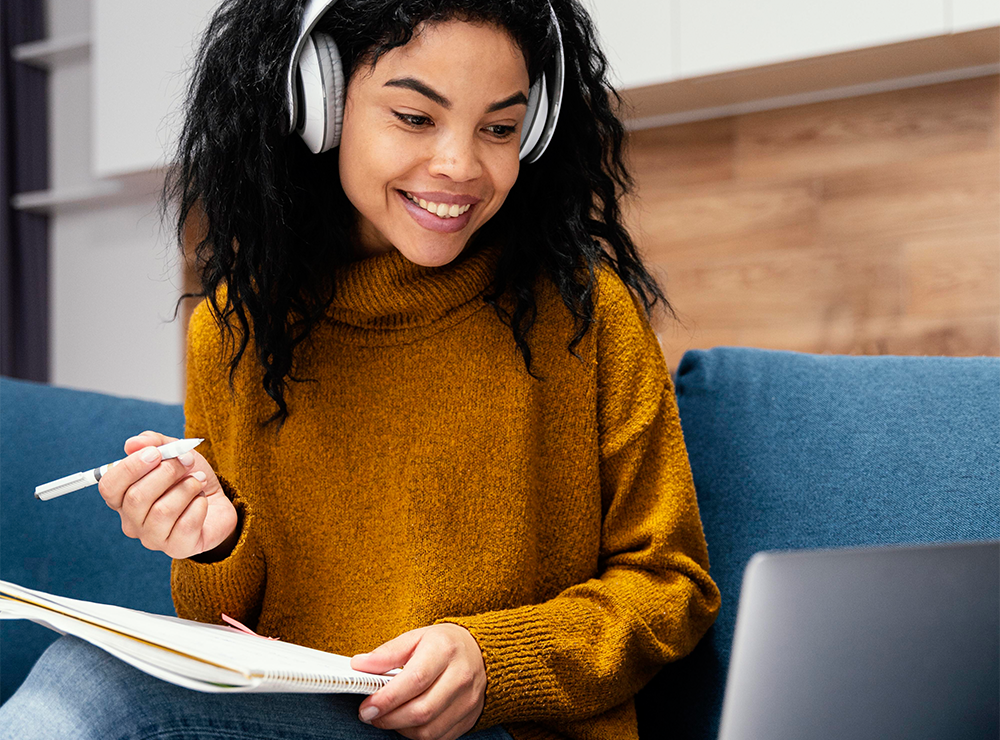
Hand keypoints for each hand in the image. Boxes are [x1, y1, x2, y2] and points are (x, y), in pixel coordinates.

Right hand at [97, 430, 237, 559]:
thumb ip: (154, 443)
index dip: (130, 467)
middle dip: (167, 472)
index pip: (109, 486)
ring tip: (198, 481)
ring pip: (162, 511)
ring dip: (187, 488)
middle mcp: (132, 522)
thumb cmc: (188, 478)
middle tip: (186, 462)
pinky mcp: (177, 548)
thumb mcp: (175, 453)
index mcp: (123, 498)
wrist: (219, 501)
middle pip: (137, 498)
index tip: (156, 453)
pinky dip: (199, 505)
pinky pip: (186, 524)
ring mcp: (153, 538)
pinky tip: (202, 501)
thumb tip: (133, 443)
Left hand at [350, 623, 486, 739]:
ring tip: (389, 716)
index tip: (367, 706)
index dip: (388, 698)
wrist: (480, 652)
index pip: (415, 680)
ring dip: (401, 728)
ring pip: (429, 730)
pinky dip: (418, 734)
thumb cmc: (444, 644)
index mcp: (444, 650)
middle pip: (422, 710)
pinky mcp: (470, 717)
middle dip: (389, 718)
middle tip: (371, 714)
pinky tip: (408, 721)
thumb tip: (360, 665)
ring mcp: (468, 700)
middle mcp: (461, 676)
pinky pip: (439, 737)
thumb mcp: (415, 637)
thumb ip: (387, 653)